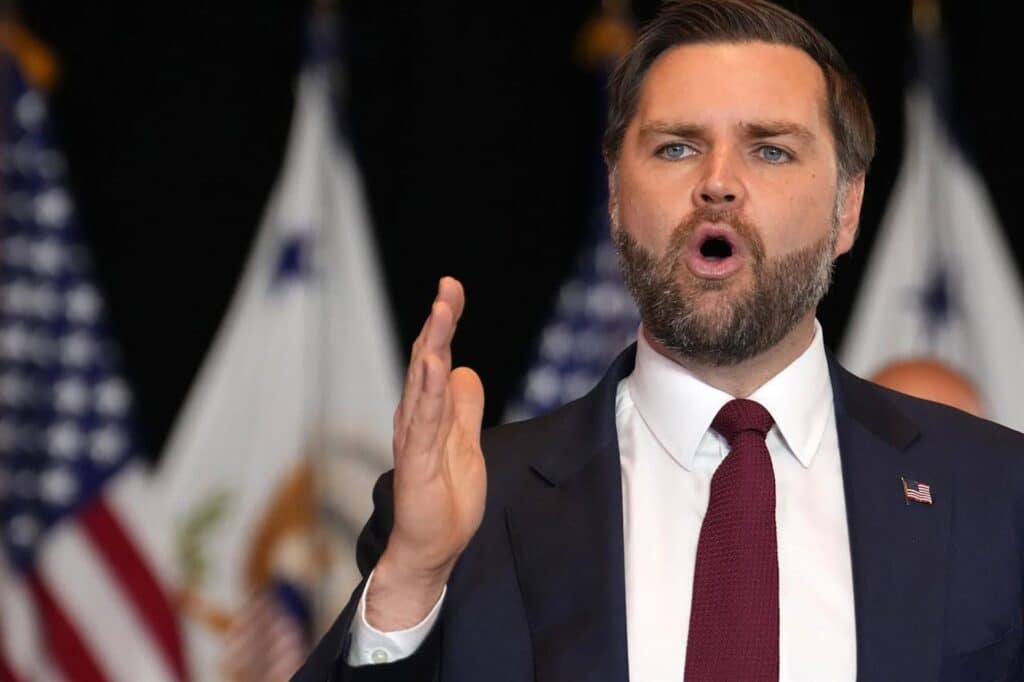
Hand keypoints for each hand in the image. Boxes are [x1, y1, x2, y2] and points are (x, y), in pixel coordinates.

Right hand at [365, 277, 485, 630]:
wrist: (432, 547)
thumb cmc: (446, 497)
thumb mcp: (467, 441)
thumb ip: (464, 407)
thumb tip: (464, 371)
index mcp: (430, 411)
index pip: (437, 358)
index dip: (445, 325)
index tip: (452, 290)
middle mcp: (417, 417)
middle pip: (426, 361)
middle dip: (439, 323)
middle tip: (448, 288)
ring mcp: (415, 438)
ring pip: (423, 384)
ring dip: (432, 346)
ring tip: (441, 313)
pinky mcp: (417, 461)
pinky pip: (423, 420)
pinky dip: (427, 389)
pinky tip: (432, 363)